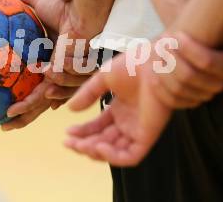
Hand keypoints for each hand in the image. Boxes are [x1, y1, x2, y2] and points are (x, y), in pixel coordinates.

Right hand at [0, 0, 90, 129]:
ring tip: (8, 119)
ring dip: (28, 110)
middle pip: (35, 97)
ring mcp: (60, 74)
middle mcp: (52, 70)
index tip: (4, 106)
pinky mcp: (67, 75)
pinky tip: (40, 101)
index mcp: (44, 59)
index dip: (19, 96)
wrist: (85, 9)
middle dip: (22, 114)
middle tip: (4, 125)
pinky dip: (44, 96)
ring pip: (43, 99)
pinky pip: (54, 90)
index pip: (29, 82)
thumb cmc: (66, 5)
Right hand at [64, 32, 222, 165]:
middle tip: (69, 142)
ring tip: (81, 145)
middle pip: (103, 141)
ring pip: (114, 152)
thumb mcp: (103, 78)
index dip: (82, 132)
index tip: (67, 132)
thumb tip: (70, 109)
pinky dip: (113, 157)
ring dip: (95, 152)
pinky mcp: (147, 137)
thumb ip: (87, 94)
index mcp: (119, 109)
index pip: (97, 127)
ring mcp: (137, 131)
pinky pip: (130, 157)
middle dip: (84, 144)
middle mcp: (127, 122)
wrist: (154, 65)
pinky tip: (98, 147)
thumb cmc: (133, 66)